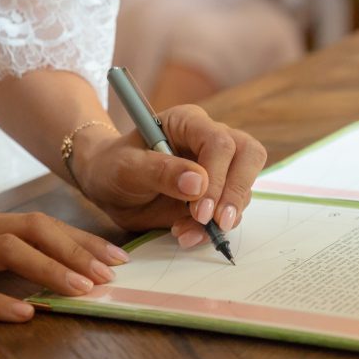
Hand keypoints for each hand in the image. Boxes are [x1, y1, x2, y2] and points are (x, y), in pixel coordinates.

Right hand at [0, 203, 128, 321]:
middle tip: (113, 273)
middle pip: (34, 231)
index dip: (80, 239)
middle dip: (78, 251)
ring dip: (50, 270)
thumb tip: (27, 260)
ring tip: (84, 290)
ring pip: (7, 254)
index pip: (39, 224)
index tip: (114, 255)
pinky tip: (23, 313)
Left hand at [75, 104, 266, 246]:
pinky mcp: (216, 194)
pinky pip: (229, 211)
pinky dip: (213, 230)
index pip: (220, 142)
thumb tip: (199, 183)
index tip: (200, 210)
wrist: (110, 188)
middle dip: (236, 193)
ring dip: (222, 217)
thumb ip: (160, 172)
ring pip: (243, 187)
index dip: (217, 176)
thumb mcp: (127, 168)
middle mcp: (210, 140)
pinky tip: (186, 235)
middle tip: (218, 224)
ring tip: (184, 232)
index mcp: (188, 123)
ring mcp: (218, 168)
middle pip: (249, 155)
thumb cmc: (114, 167)